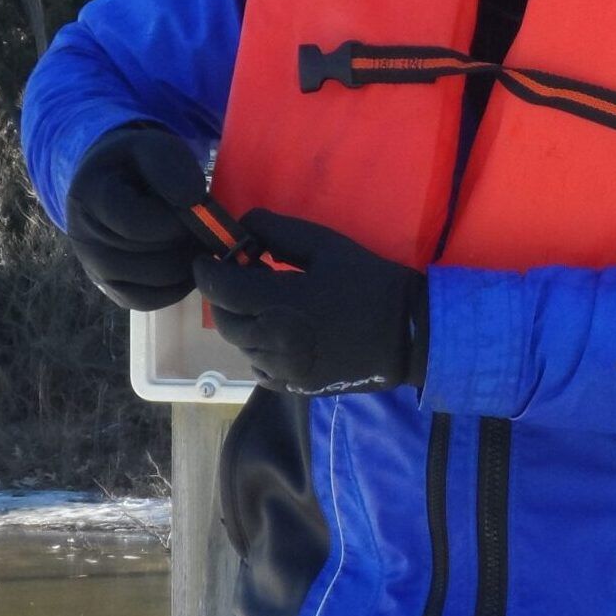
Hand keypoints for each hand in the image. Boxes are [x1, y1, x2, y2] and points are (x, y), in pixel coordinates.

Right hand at [63, 123, 206, 309]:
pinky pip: (155, 300)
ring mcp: (96, 270)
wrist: (114, 182)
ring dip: (189, 261)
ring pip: (160, 281)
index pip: (137, 224)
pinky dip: (180, 284)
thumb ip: (169, 165)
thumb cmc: (136, 165)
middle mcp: (83, 240)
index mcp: (88, 198)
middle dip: (188, 239)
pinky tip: (185, 258)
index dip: (175, 218)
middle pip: (155, 257)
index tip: (191, 202)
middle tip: (200, 221)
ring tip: (192, 236)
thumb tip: (191, 201)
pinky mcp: (114, 291)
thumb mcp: (150, 146)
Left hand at [194, 210, 427, 394]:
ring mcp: (284, 369)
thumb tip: (244, 229)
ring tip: (260, 304)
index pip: (221, 288)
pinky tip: (275, 334)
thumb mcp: (326, 245)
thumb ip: (278, 232)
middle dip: (221, 296)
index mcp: (280, 303)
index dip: (205, 271)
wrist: (410, 334)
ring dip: (241, 322)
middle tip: (235, 278)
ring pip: (240, 345)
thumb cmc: (370, 283)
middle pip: (225, 320)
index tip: (204, 259)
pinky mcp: (296, 386)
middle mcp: (274, 341)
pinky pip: (259, 368)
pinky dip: (257, 349)